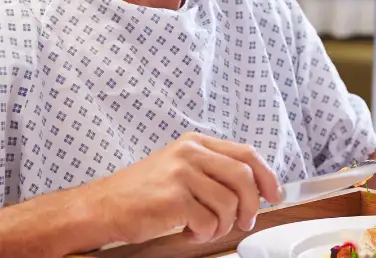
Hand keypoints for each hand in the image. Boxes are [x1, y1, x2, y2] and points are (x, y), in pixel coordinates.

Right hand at [85, 132, 283, 244]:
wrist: (101, 207)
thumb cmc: (140, 193)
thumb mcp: (179, 168)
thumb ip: (212, 171)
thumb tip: (253, 189)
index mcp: (194, 143)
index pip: (246, 154)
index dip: (267, 176)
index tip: (274, 194)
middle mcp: (190, 153)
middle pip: (244, 178)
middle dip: (251, 206)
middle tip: (244, 221)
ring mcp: (181, 174)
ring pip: (228, 204)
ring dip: (221, 225)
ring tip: (203, 227)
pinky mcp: (173, 198)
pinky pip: (208, 221)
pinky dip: (203, 233)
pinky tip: (188, 230)